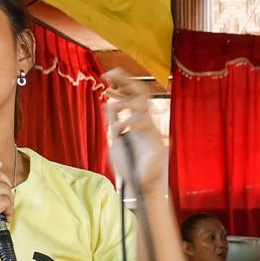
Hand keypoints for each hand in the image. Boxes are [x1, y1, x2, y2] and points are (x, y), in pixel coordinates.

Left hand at [104, 69, 168, 201]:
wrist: (143, 187)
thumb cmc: (130, 167)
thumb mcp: (116, 142)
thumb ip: (113, 124)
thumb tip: (107, 104)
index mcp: (137, 121)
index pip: (132, 96)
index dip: (121, 83)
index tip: (105, 77)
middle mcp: (146, 123)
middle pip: (139, 93)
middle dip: (125, 80)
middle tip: (108, 73)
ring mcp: (151, 131)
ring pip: (141, 104)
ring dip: (124, 102)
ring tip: (114, 108)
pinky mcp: (154, 140)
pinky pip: (141, 122)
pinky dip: (125, 122)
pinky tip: (117, 130)